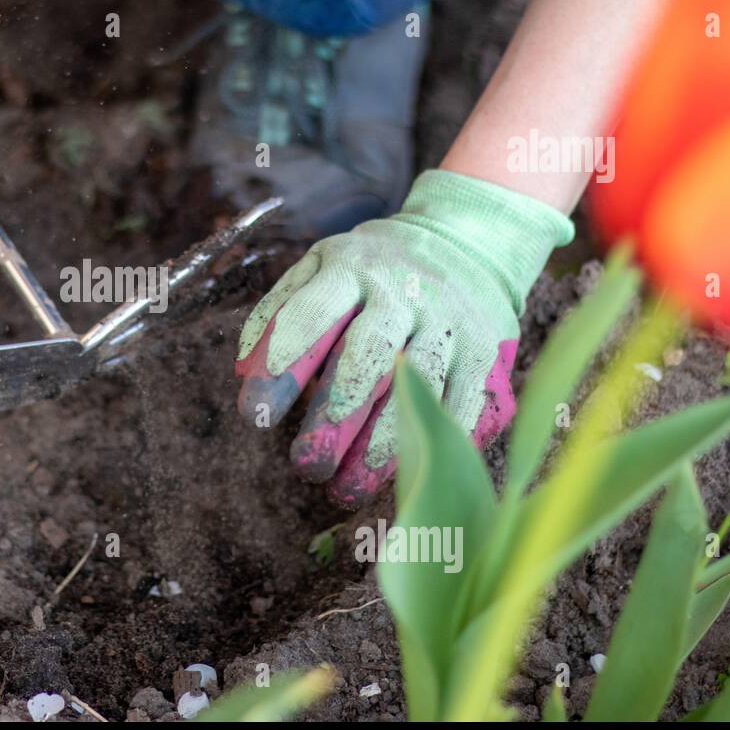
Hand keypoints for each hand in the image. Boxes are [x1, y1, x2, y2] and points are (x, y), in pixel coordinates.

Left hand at [236, 169, 574, 506]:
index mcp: (350, 269)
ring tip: (348, 488)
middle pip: (366, 355)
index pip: (310, 316)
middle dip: (334, 415)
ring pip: (417, 387)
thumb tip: (244, 370)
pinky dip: (435, 441)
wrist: (463, 241)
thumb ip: (280, 312)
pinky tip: (407, 476)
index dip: (282, 367)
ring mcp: (447, 321)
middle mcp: (401, 291)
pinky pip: (462, 401)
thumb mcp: (320, 267)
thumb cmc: (370, 271)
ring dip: (382, 445)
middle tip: (305, 465)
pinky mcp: (485, 349)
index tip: (255, 416)